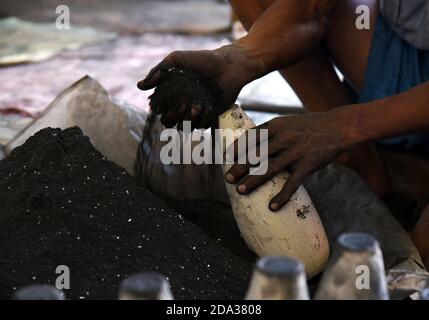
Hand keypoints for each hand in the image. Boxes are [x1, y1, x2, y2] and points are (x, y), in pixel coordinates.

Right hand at [137, 44, 263, 127]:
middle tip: (183, 105)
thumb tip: (139, 86)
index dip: (159, 110)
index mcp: (171, 93)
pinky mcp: (209, 116)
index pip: (159, 110)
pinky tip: (208, 107)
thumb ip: (158, 71)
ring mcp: (195, 112)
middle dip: (173, 117)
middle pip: (168, 122)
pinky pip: (202, 126)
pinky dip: (204, 119)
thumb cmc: (203, 60)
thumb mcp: (177, 60)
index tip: (165, 102)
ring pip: (185, 127)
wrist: (229, 65)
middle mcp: (181, 105)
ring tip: (198, 106)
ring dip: (189, 119)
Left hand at [225, 111, 351, 210]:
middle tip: (227, 179)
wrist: (337, 126)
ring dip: (253, 181)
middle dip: (239, 167)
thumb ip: (269, 132)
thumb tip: (247, 144)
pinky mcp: (308, 164)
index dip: (237, 147)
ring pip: (270, 168)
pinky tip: (272, 206)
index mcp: (276, 125)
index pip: (251, 136)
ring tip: (241, 190)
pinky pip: (292, 183)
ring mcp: (295, 151)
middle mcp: (283, 137)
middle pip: (256, 154)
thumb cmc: (307, 126)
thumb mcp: (286, 122)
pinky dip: (282, 196)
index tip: (225, 157)